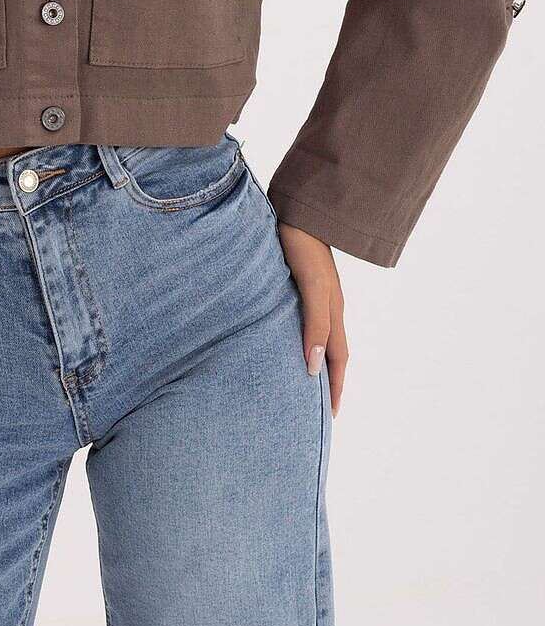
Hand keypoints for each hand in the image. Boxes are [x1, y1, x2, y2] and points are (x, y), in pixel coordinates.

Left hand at [276, 223, 347, 416]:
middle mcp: (329, 305)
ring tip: (305, 380)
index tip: (331, 416)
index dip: (336, 387)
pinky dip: (306, 337)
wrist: (298, 209)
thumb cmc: (302, 247)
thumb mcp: (312, 289)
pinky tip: (288, 337)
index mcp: (334, 311)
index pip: (337, 359)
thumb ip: (315, 325)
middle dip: (330, 379)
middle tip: (319, 407)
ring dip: (318, 359)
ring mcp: (318, 293)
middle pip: (333, 351)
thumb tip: (312, 368)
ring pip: (321, 335)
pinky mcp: (303, 281)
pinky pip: (308, 319)